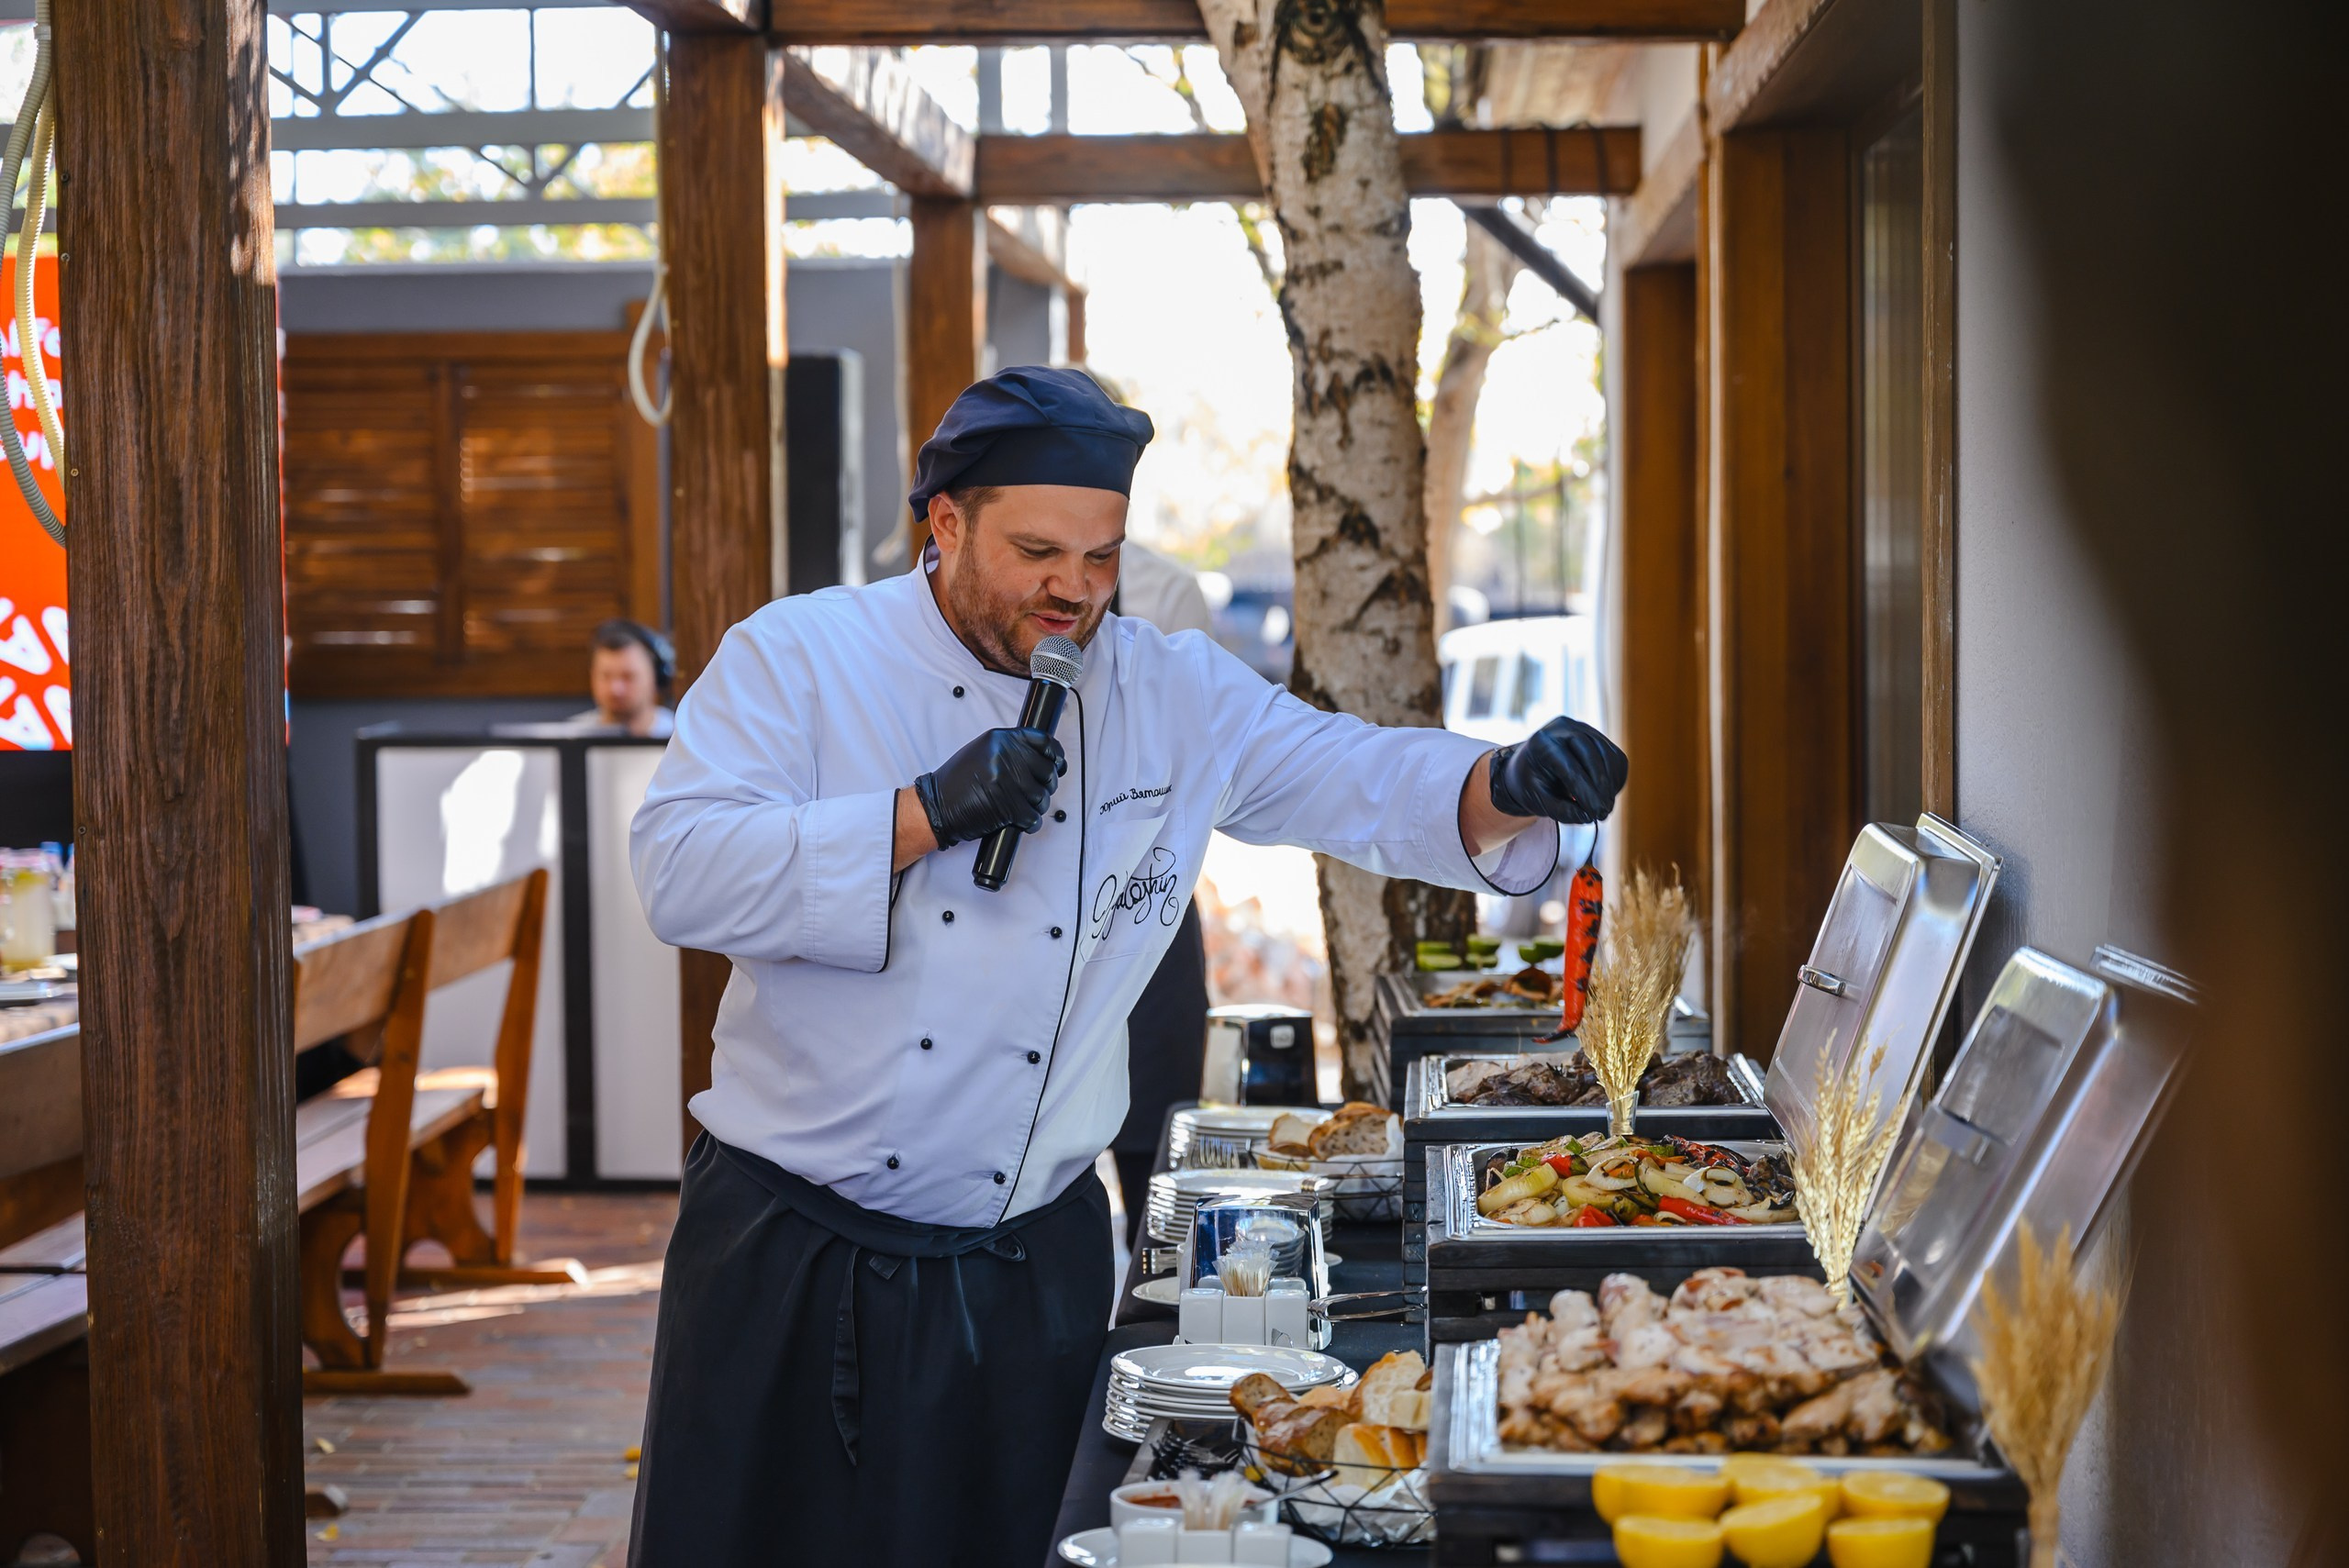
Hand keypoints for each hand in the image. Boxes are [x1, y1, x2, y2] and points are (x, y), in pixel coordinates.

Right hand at [914, 727, 1067, 848]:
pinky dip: (1031, 823)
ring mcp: (1008, 780)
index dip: (1056, 755)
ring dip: (1038, 806)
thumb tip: (1040, 757)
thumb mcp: (980, 752)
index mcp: (1000, 739)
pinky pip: (1033, 816)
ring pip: (1043, 795)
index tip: (1058, 765)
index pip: (1043, 741)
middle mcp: (1006, 756)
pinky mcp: (1009, 806)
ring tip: (1025, 809)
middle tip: (1037, 793)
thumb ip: (1008, 750)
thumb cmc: (956, 784)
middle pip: (1047, 770)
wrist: (936, 806)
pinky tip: (1023, 823)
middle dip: (1047, 785)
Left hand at [1487, 716, 1627, 825]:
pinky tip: (1609, 795)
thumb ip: (1560, 810)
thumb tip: (1587, 817)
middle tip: (1604, 813)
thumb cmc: (1532, 784)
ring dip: (1611, 785)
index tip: (1596, 814)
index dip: (1586, 793)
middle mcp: (1563, 728)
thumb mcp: (1537, 801)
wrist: (1531, 765)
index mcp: (1542, 742)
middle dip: (1601, 788)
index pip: (1570, 768)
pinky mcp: (1598, 736)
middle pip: (1591, 756)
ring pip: (1608, 756)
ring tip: (1605, 808)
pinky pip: (1616, 757)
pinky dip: (1616, 778)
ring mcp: (1582, 729)